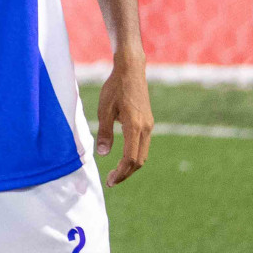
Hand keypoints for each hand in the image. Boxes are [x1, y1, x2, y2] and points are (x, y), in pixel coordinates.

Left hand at [96, 51, 153, 186]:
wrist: (131, 71)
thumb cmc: (115, 88)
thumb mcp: (104, 109)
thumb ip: (105, 132)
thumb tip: (103, 154)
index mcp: (135, 126)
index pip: (130, 158)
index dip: (121, 172)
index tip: (110, 181)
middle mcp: (146, 128)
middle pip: (139, 160)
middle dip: (126, 173)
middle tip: (111, 181)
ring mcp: (149, 125)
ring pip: (143, 153)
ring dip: (131, 165)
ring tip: (116, 172)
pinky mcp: (148, 122)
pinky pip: (143, 145)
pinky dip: (134, 155)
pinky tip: (123, 158)